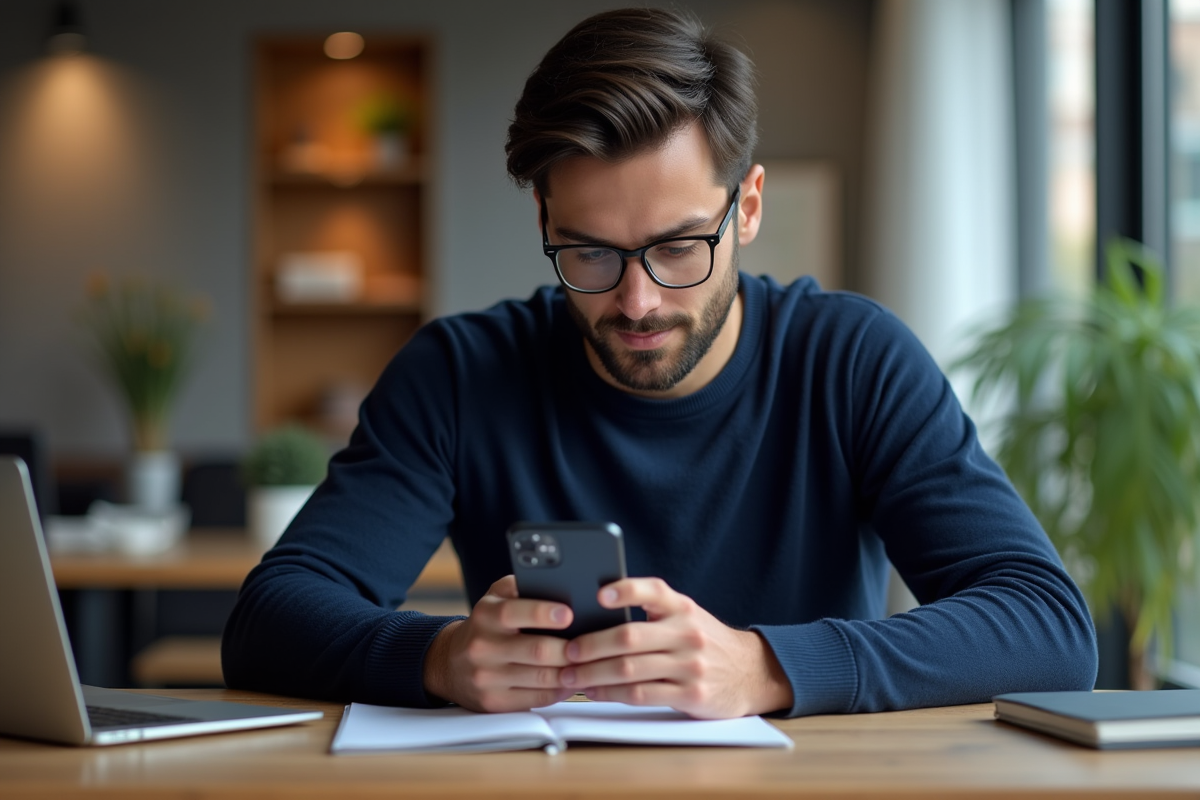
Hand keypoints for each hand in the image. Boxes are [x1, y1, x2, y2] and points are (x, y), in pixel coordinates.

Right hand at [422, 575, 575, 711]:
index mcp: (485, 616)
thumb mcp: (495, 598)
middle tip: (592, 645)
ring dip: (571, 672)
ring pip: (542, 678)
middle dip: (570, 649)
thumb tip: (560, 584)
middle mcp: (482, 647)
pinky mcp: (494, 702)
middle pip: (537, 651)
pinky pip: (537, 699)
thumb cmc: (486, 626)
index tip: (569, 613)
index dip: (543, 613)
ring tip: (589, 663)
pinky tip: (572, 681)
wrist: (449, 663)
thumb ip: (521, 587)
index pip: (513, 612)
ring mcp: (486, 678)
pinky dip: (561, 690)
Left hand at [558, 578, 793, 718]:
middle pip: (629, 636)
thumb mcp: (686, 616)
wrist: (750, 672)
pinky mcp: (690, 694)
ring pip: (630, 669)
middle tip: (567, 650)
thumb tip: (595, 613)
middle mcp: (687, 633)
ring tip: (570, 675)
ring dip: (594, 673)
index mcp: (682, 607)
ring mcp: (690, 665)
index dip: (625, 590)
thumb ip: (652, 612)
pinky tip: (594, 691)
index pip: (652, 590)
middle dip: (592, 645)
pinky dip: (612, 693)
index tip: (599, 594)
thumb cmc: (705, 641)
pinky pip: (641, 694)